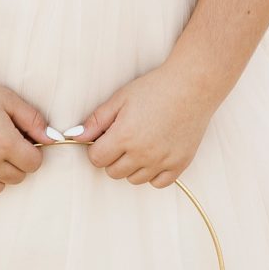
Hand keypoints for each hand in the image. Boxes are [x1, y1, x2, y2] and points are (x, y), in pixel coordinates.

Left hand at [77, 60, 216, 187]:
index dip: (98, 148)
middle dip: (113, 158)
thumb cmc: (155, 88)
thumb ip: (96, 121)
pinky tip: (155, 155)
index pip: (96, 159)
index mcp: (124, 136)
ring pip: (134, 179)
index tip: (106, 138)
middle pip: (113, 172)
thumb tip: (74, 137)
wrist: (194, 86)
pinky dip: (153, 173)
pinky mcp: (179, 165)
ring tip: (142, 144)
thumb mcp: (120, 99)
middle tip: (125, 139)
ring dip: (132, 166)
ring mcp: (162, 161)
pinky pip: (157, 183)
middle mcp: (142, 153)